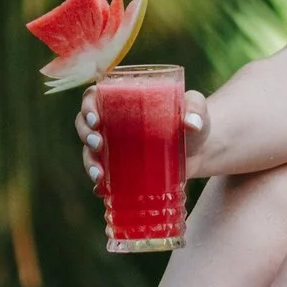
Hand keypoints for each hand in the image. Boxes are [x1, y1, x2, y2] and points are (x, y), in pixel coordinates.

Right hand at [76, 87, 208, 190]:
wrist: (201, 150)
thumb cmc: (194, 121)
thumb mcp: (197, 109)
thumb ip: (196, 108)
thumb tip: (192, 123)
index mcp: (125, 100)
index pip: (94, 97)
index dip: (87, 106)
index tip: (95, 119)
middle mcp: (114, 123)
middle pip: (85, 124)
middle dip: (85, 134)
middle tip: (98, 144)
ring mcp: (116, 148)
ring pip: (89, 152)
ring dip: (89, 162)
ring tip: (99, 174)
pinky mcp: (122, 170)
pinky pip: (103, 177)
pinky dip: (99, 184)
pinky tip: (101, 190)